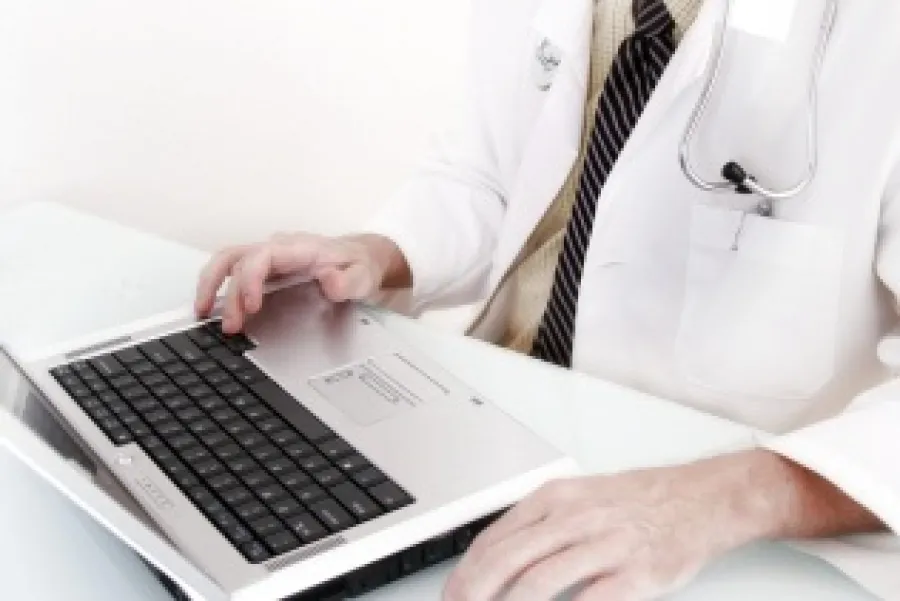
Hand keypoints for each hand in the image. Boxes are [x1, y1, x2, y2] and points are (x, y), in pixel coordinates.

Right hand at [195, 232, 407, 332]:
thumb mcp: (362, 276)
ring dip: (210, 285)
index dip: (251, 280)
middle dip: (227, 291)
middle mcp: (278, 248)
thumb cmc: (357, 266)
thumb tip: (329, 282)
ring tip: (201, 313)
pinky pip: (232, 271)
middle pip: (237, 258)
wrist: (360, 258)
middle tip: (229, 324)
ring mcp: (268, 256)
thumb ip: (348, 282)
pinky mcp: (263, 267)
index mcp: (298, 248)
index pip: (262, 256)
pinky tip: (211, 307)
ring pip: (227, 261)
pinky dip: (217, 287)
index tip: (251, 307)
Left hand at [443, 456, 771, 600]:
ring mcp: (604, 544)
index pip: (493, 539)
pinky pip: (590, 600)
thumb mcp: (579, 497)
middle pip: (505, 561)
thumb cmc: (639, 500)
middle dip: (473, 593)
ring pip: (538, 581)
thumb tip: (497, 557)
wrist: (701, 498)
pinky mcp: (634, 572)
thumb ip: (539, 525)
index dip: (465, 573)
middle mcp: (573, 518)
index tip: (452, 595)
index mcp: (554, 498)